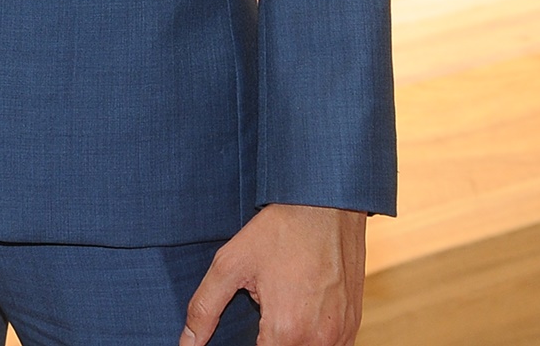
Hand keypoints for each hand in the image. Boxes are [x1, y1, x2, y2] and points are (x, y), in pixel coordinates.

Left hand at [181, 203, 365, 344]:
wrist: (326, 207)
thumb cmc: (279, 232)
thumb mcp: (230, 264)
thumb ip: (204, 309)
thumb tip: (187, 342)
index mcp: (285, 330)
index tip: (239, 334)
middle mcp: (318, 340)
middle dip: (266, 342)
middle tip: (258, 319)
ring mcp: (341, 335)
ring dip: (288, 342)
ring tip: (277, 312)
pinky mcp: (353, 325)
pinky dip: (312, 341)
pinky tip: (297, 318)